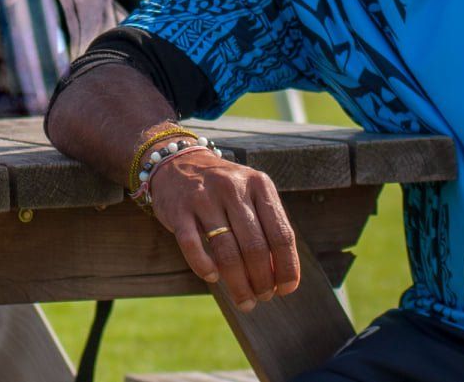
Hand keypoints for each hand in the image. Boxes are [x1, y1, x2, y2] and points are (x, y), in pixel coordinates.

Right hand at [148, 149, 300, 310]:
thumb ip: (266, 227)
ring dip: (238, 284)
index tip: (287, 289)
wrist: (177, 163)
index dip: (287, 267)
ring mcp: (203, 197)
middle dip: (262, 280)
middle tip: (263, 298)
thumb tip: (282, 275)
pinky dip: (204, 267)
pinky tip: (213, 277)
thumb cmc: (223, 190)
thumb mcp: (250, 196)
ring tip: (244, 301)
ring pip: (226, 252)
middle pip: (255, 247)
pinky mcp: (178, 209)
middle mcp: (232, 188)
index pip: (281, 234)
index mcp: (258, 184)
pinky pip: (193, 246)